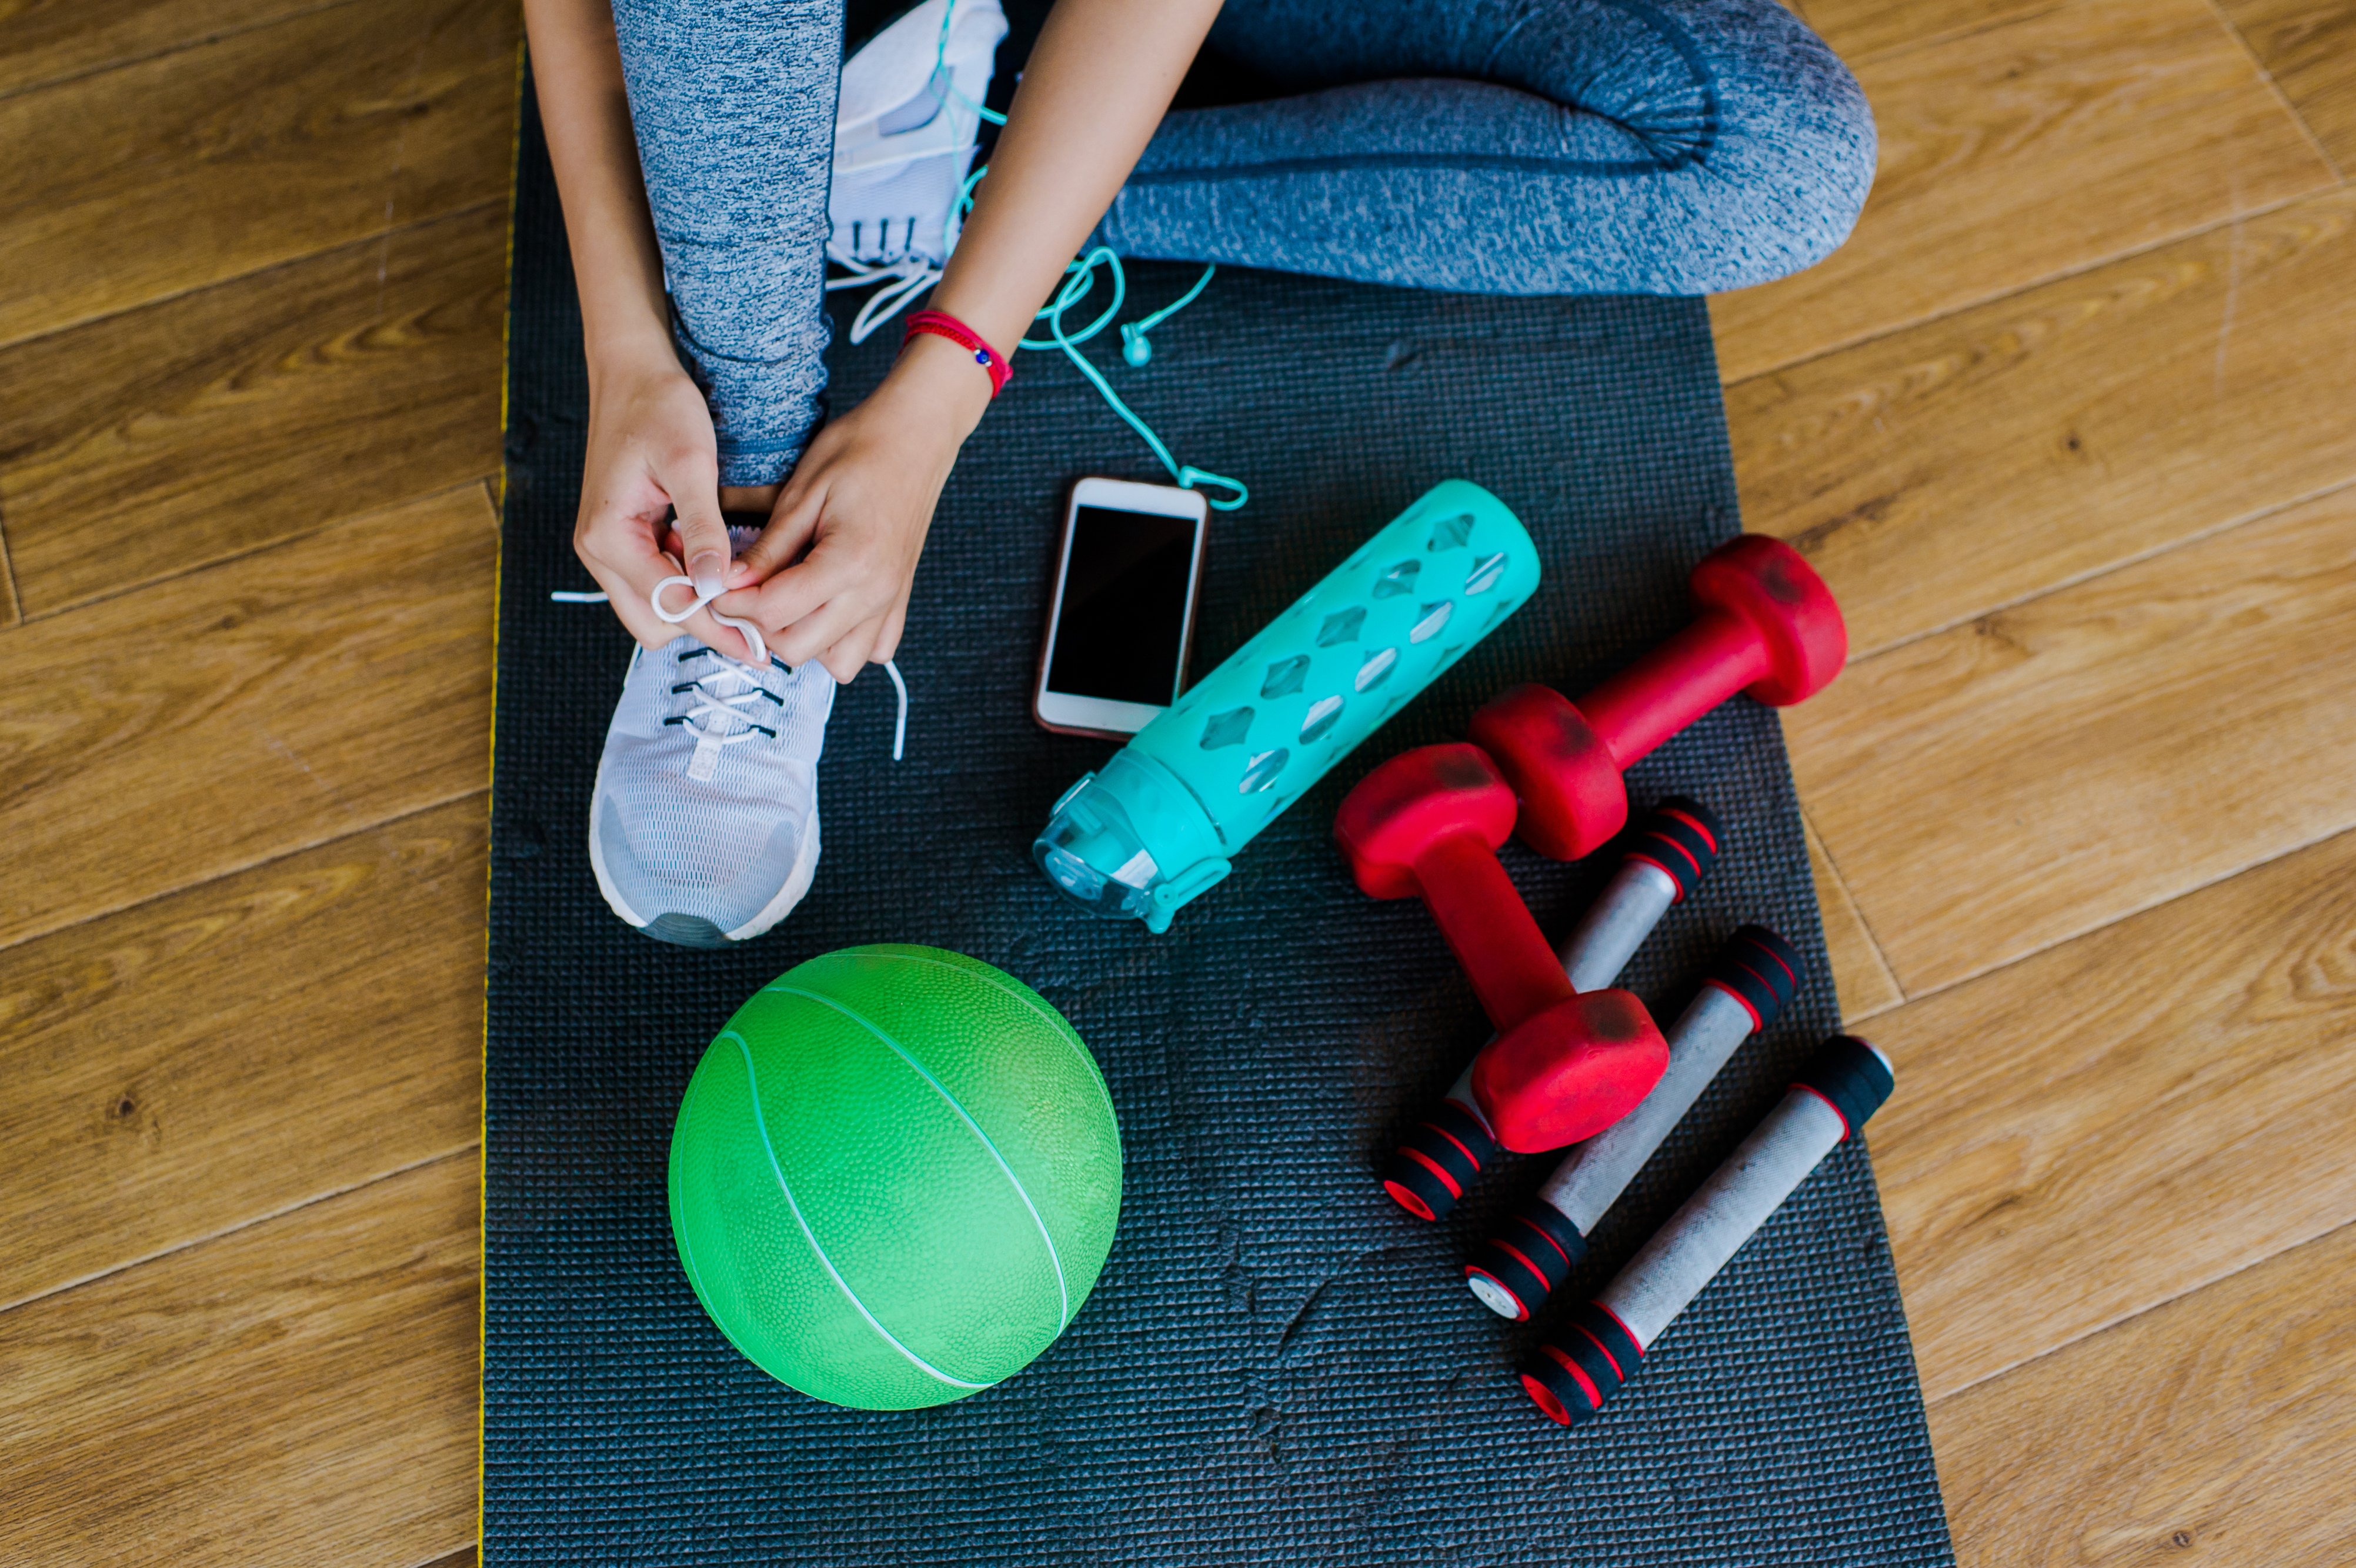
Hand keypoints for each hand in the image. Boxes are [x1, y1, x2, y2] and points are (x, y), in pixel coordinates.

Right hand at [572, 348, 759, 661]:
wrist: (632, 372)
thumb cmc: (658, 407)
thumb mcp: (689, 463)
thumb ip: (702, 527)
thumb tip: (714, 586)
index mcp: (608, 537)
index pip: (668, 606)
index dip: (718, 628)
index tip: (761, 647)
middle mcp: (599, 551)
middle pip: (655, 623)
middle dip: (704, 624)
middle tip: (757, 619)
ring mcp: (608, 548)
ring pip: (655, 609)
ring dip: (696, 605)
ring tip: (741, 584)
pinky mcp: (623, 540)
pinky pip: (657, 583)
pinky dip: (688, 584)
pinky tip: (719, 564)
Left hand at [716, 334, 991, 681]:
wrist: (917, 436)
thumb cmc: (860, 450)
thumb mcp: (802, 491)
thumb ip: (768, 547)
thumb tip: (729, 583)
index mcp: (850, 560)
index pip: (775, 610)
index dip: (735, 602)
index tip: (716, 585)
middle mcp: (875, 591)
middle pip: (800, 647)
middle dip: (760, 627)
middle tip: (743, 594)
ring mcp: (891, 600)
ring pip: (838, 662)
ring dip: (803, 641)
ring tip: (784, 604)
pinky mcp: (900, 599)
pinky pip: (871, 650)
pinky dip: (843, 642)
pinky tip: (823, 610)